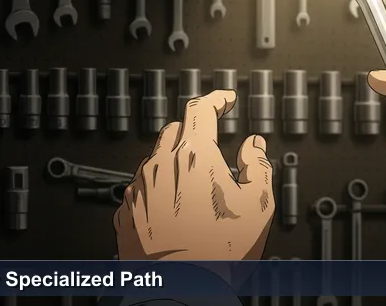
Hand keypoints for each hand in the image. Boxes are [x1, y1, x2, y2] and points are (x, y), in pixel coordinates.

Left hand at [114, 90, 274, 263]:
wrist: (180, 291)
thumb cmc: (218, 254)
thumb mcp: (258, 207)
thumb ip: (258, 167)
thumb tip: (254, 148)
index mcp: (193, 158)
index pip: (201, 108)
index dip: (216, 98)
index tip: (225, 99)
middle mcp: (160, 167)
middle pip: (175, 129)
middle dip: (195, 130)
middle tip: (212, 146)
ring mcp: (139, 190)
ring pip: (155, 158)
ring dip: (174, 161)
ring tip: (195, 189)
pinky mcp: (126, 212)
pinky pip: (141, 188)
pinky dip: (157, 188)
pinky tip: (174, 209)